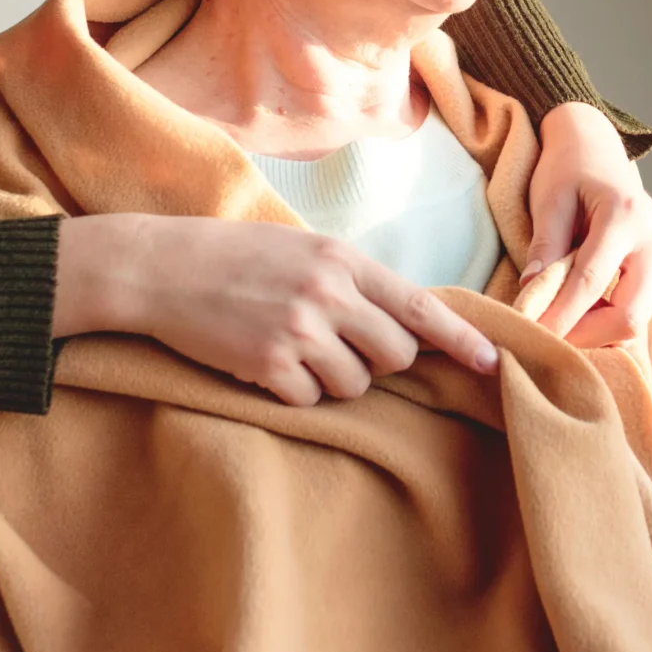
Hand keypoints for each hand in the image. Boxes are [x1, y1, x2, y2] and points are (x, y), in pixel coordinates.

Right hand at [54, 214, 498, 404]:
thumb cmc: (235, 258)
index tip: (491, 364)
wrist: (160, 268)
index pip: (420, 307)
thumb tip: (407, 323)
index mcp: (343, 260)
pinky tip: (263, 364)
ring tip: (292, 351)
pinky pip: (309, 401)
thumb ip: (353, 281)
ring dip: (331, 381)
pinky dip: (293, 393)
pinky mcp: (267, 364)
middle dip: (379, 364)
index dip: (461, 340)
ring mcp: (298, 330)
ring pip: (354, 385)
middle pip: (396, 356)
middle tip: (340, 349)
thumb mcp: (303, 250)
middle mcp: (329, 294)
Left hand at [520, 103, 651, 345]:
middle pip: (628, 317)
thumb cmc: (569, 170)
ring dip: (596, 331)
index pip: (591, 283)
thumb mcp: (549, 200)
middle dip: (585, 335)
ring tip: (560, 319)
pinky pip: (640, 311)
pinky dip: (608, 321)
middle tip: (546, 336)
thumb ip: (544, 248)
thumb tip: (532, 299)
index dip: (559, 316)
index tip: (530, 334)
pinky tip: (582, 312)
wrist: (597, 149)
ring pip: (637, 320)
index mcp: (626, 216)